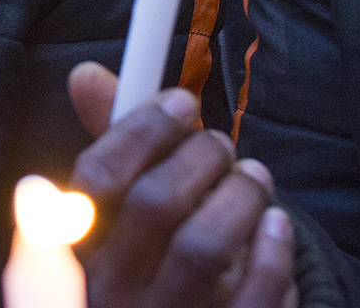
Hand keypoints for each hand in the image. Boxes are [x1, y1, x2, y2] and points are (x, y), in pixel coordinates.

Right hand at [67, 62, 297, 307]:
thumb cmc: (160, 255)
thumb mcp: (130, 206)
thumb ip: (116, 142)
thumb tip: (87, 73)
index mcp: (84, 248)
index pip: (97, 178)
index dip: (142, 129)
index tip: (180, 100)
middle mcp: (116, 289)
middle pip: (154, 203)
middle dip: (200, 154)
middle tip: (220, 144)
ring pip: (204, 244)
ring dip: (241, 193)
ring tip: (254, 179)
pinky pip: (256, 291)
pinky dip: (274, 247)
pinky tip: (276, 225)